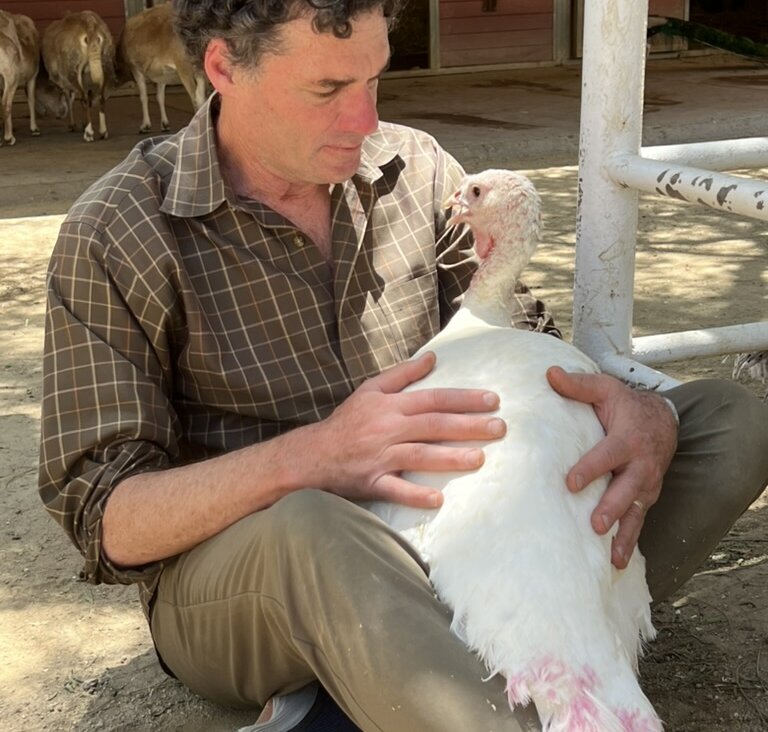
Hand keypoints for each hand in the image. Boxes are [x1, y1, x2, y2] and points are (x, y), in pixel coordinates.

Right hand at [314, 351, 504, 506]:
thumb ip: (403, 374)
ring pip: (419, 456)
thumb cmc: (347, 422)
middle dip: (468, 426)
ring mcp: (380, 457)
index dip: (463, 399)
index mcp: (390, 406)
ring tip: (479, 459)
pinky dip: (415, 495)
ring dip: (450, 457)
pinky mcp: (371, 482)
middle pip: (433, 425)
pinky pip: (394, 489)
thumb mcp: (370, 389)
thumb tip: (432, 358)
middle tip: (499, 428)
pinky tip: (438, 499)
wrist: (312, 455)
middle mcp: (388, 429)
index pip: (433, 399)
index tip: (492, 401)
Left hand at [546, 366, 677, 568]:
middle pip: (627, 489)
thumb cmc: (625, 405)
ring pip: (636, 512)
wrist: (663, 420)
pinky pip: (639, 521)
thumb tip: (549, 374)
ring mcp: (646, 484)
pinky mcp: (646, 498)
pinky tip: (618, 562)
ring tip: (613, 558)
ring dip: (625, 535)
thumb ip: (578, 385)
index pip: (608, 455)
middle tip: (595, 525)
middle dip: (612, 508)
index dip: (591, 468)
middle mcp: (641, 465)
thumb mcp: (605, 389)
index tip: (571, 483)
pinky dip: (630, 542)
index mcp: (627, 439)